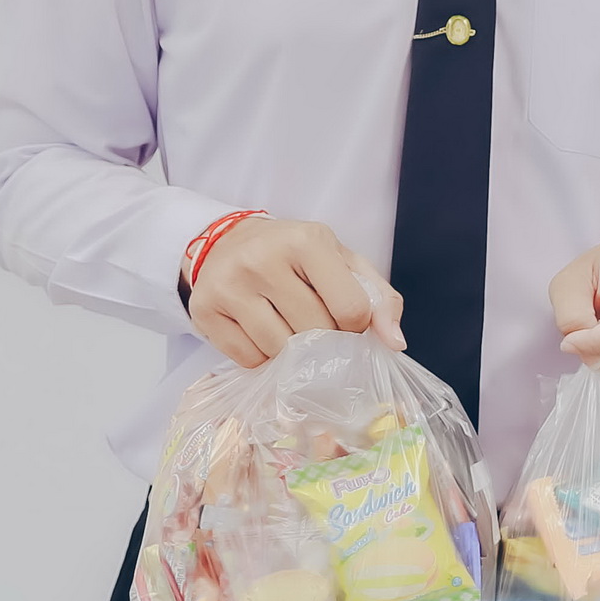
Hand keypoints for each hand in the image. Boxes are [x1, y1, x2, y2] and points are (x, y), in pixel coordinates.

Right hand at [190, 219, 402, 369]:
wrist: (230, 242)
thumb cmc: (296, 256)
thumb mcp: (343, 263)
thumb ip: (379, 299)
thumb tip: (395, 343)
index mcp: (308, 240)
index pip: (351, 310)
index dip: (356, 328)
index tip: (346, 321)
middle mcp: (264, 258)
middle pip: (315, 333)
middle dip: (325, 341)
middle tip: (316, 325)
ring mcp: (229, 284)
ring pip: (279, 350)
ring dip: (293, 353)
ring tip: (288, 327)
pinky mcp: (204, 310)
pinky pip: (248, 359)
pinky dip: (262, 357)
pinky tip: (261, 332)